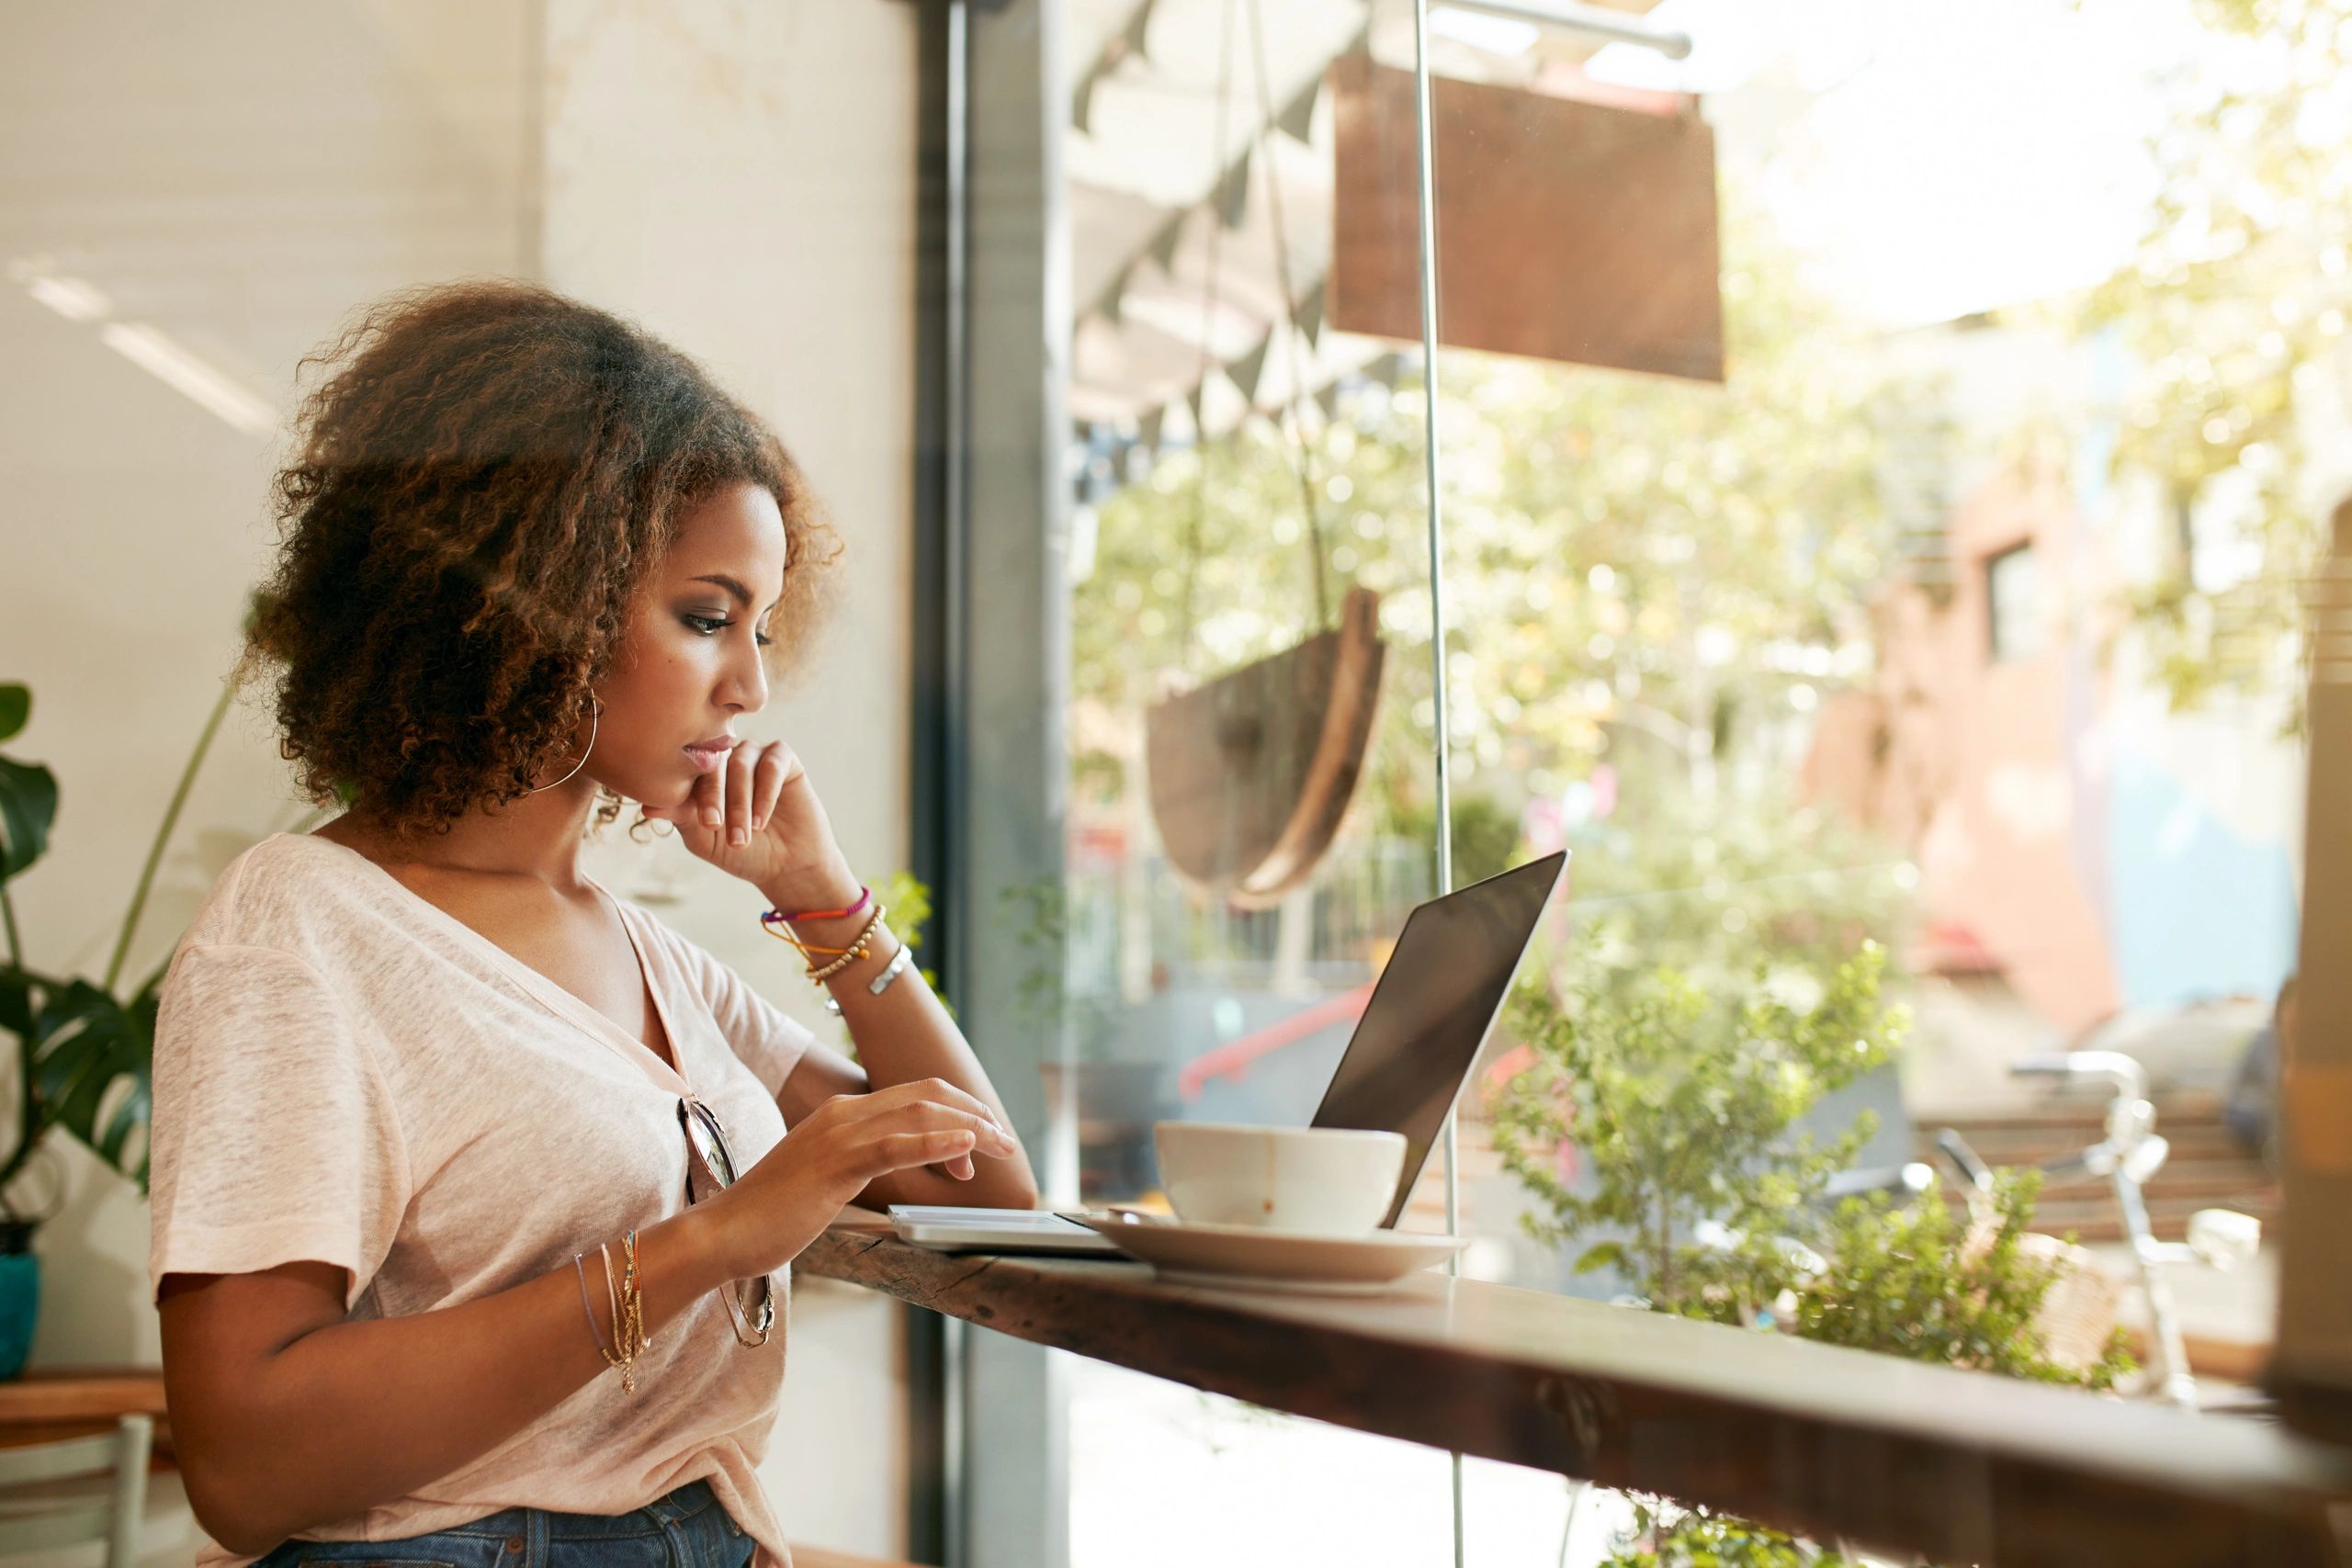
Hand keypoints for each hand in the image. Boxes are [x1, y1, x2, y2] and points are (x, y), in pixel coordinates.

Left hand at [639, 739, 854, 908]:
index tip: (703, 824)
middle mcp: (726, 759)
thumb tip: (646, 806)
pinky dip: (766, 793)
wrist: (786, 866)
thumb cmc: (741, 852)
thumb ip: (680, 816)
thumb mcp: (704, 839)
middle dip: (714, 797)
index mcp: (701, 774)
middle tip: (716, 826)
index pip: (688, 771)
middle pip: (714, 763)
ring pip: (742, 764)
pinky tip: (761, 820)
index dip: (692, 795)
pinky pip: (772, 764)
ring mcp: (754, 755)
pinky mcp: (783, 758)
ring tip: (744, 835)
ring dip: (741, 802)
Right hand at [702, 1079, 1023, 1277]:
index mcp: (842, 1114)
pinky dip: (937, 1143)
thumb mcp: (825, 1180)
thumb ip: (861, 1166)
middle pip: (927, 1096)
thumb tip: (899, 1171)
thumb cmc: (772, 1215)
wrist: (723, 1231)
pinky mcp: (835, 1164)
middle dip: (974, 1114)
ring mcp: (839, 1135)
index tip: (981, 1140)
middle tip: (1004, 1142)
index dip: (957, 1111)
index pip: (915, 1096)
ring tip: (999, 1145)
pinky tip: (965, 1149)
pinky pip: (895, 1146)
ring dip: (969, 1128)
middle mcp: (844, 1114)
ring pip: (920, 1115)